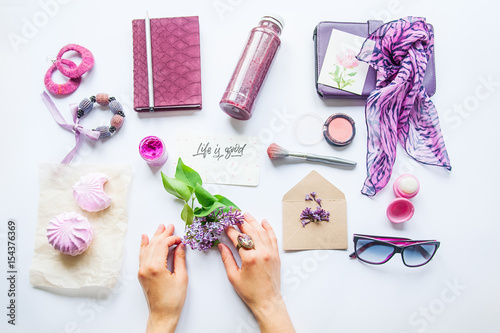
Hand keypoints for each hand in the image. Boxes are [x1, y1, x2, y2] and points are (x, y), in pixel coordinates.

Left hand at [138, 224, 187, 332]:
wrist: (162, 314)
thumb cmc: (173, 299)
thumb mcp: (181, 277)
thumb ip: (180, 259)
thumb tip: (180, 246)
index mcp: (155, 267)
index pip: (163, 245)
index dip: (172, 239)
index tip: (180, 239)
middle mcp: (146, 267)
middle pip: (154, 244)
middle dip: (163, 234)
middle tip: (170, 226)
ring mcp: (142, 270)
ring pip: (147, 248)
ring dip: (154, 237)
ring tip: (160, 227)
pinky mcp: (141, 274)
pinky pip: (142, 256)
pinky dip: (144, 246)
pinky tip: (145, 238)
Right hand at [218, 213, 294, 332]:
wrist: (267, 301)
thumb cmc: (250, 292)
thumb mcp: (234, 276)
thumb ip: (227, 259)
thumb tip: (221, 246)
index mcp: (250, 258)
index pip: (239, 238)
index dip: (231, 230)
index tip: (225, 225)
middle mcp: (262, 253)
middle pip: (251, 231)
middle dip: (242, 222)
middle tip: (235, 215)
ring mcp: (271, 253)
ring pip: (262, 232)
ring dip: (254, 222)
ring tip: (246, 215)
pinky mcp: (276, 255)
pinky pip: (273, 237)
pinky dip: (268, 228)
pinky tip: (263, 221)